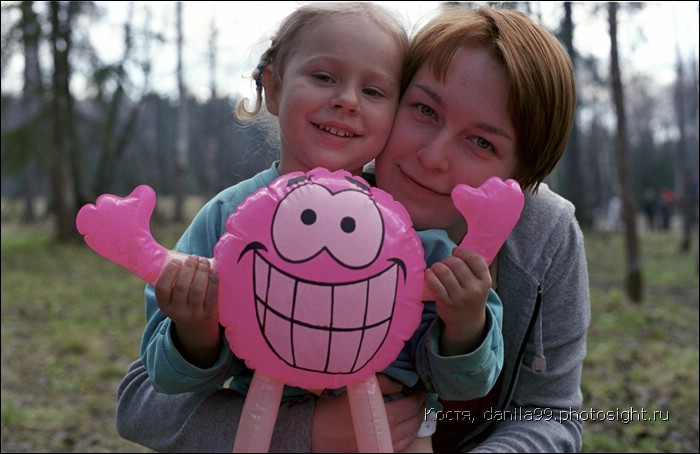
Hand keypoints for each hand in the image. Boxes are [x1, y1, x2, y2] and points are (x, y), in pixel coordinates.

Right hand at [155, 255, 219, 366]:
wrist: (197, 329)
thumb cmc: (184, 304)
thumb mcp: (173, 299)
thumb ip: (173, 282)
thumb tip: (177, 254)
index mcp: (165, 306)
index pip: (162, 289)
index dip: (169, 273)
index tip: (176, 261)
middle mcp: (178, 312)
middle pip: (182, 287)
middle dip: (188, 268)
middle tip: (194, 257)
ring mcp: (194, 314)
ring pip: (197, 290)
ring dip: (201, 272)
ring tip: (203, 261)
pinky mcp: (209, 314)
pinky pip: (212, 295)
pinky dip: (213, 280)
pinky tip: (213, 270)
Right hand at [311, 374, 425, 452]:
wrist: (317, 433)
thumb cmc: (335, 409)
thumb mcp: (358, 388)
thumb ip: (382, 383)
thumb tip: (400, 385)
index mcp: (385, 417)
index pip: (411, 406)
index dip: (419, 396)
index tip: (422, 388)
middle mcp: (388, 435)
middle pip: (414, 422)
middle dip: (421, 408)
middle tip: (422, 398)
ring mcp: (383, 447)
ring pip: (410, 436)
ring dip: (416, 422)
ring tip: (417, 411)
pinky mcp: (377, 452)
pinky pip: (400, 446)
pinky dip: (408, 435)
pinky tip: (407, 428)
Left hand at [424, 247, 490, 355]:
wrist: (467, 322)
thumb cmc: (472, 296)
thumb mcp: (481, 283)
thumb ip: (474, 267)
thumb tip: (456, 250)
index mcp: (485, 282)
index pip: (475, 259)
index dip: (462, 252)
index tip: (456, 252)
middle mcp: (474, 290)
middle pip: (457, 264)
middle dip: (448, 260)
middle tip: (445, 263)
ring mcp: (459, 298)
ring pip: (444, 271)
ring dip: (437, 266)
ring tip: (437, 268)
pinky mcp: (446, 303)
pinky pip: (435, 284)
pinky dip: (429, 275)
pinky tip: (429, 273)